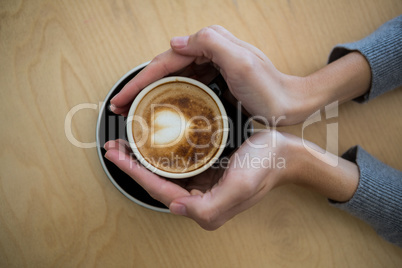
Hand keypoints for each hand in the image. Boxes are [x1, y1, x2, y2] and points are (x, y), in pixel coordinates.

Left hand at [104, 130, 298, 229]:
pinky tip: (152, 145)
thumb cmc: (265, 166)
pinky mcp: (206, 171)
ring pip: (163, 174)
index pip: (160, 190)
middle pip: (156, 184)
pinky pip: (176, 165)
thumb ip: (208, 207)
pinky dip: (159, 155)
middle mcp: (199, 199)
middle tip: (113, 148)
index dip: (135, 174)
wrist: (285, 152)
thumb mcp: (239, 187)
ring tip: (124, 145)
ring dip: (142, 160)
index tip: (117, 156)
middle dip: (132, 166)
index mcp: (205, 208)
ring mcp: (202, 185)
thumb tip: (175, 208)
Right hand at [110, 25, 309, 124]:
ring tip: (134, 112)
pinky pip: (186, 88)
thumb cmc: (269, 87)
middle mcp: (208, 54)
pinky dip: (170, 98)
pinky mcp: (216, 83)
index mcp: (210, 45)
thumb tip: (175, 42)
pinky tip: (162, 110)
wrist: (290, 104)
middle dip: (139, 88)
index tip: (121, 98)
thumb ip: (210, 42)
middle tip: (120, 108)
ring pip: (173, 80)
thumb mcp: (241, 61)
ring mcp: (211, 70)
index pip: (164, 62)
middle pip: (164, 70)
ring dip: (151, 94)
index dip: (139, 80)